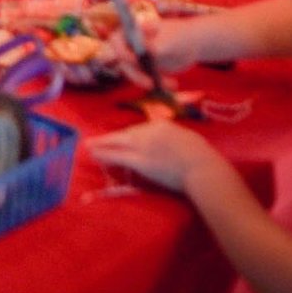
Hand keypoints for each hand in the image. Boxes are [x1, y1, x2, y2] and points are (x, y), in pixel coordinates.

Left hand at [87, 121, 224, 192]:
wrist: (203, 168)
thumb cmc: (202, 156)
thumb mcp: (186, 138)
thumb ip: (171, 137)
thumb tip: (164, 142)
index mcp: (161, 125)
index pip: (141, 129)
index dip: (132, 137)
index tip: (127, 142)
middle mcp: (148, 132)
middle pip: (125, 133)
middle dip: (109, 138)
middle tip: (93, 140)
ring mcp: (143, 146)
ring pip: (117, 143)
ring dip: (101, 145)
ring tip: (88, 147)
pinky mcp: (141, 161)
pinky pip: (119, 157)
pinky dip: (105, 155)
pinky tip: (95, 155)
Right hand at [108, 15, 202, 82]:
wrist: (194, 43)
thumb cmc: (181, 36)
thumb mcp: (169, 42)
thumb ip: (154, 46)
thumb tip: (143, 50)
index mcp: (132, 31)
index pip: (116, 40)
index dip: (121, 51)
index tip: (135, 61)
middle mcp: (130, 44)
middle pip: (123, 61)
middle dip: (136, 74)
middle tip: (150, 84)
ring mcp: (137, 57)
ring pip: (134, 73)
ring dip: (150, 81)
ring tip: (172, 84)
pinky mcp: (145, 68)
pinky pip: (146, 79)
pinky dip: (159, 84)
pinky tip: (173, 84)